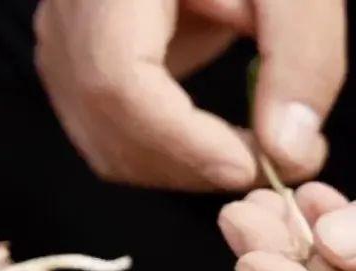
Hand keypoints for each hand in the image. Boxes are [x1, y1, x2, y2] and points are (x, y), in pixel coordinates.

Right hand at [34, 0, 345, 189]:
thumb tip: (287, 150)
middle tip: (275, 163)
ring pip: (102, 142)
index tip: (248, 163)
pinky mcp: (73, 66)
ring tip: (250, 150)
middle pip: (107, 119)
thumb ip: (299, 55)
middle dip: (193, 162)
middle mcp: (68, 15)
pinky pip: (105, 134)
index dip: (178, 136)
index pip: (119, 77)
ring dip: (181, 166)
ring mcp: (62, 44)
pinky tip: (214, 140)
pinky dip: (164, 154)